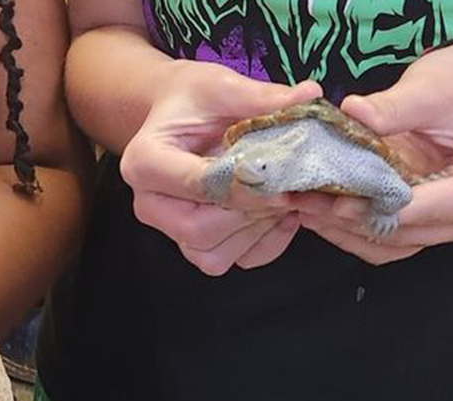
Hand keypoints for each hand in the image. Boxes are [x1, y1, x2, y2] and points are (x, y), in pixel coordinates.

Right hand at [119, 61, 321, 273]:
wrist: (178, 119)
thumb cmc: (193, 102)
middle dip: (251, 214)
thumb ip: (260, 96)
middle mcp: (149, 203)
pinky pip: (226, 261)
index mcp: (144, 161)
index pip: (196, 184)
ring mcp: (168, 229)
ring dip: (257, 232)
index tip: (282, 183)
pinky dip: (259, 246)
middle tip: (291, 191)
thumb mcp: (221, 86)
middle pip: (198, 230)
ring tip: (287, 200)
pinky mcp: (190, 244)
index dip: (243, 188)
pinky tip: (279, 216)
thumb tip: (308, 95)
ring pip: (211, 255)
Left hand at [296, 43, 452, 264]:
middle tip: (301, 199)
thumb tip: (352, 112)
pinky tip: (317, 211)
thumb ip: (393, 107)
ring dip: (340, 229)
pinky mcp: (424, 225)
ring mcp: (447, 226)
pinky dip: (348, 229)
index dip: (370, 208)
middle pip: (398, 232)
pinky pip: (382, 240)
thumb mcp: (432, 89)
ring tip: (301, 204)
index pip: (417, 210)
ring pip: (385, 243)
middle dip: (345, 219)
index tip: (332, 200)